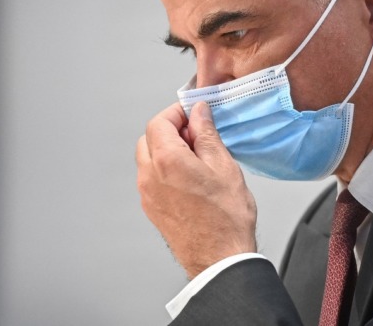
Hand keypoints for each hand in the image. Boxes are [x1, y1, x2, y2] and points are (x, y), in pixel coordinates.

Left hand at [136, 101, 256, 278]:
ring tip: (197, 157)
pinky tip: (189, 176)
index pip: (160, 122)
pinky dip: (164, 168)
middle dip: (170, 130)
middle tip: (196, 134)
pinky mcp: (151, 208)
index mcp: (166, 161)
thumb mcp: (223, 165)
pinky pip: (151, 177)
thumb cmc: (225, 219)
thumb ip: (206, 134)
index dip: (177, 113)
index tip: (193, 113)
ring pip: (148, 158)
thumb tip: (199, 114)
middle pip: (150, 138)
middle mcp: (149, 176)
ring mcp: (147, 194)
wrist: (219, 259)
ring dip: (166, 149)